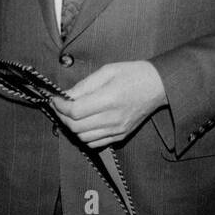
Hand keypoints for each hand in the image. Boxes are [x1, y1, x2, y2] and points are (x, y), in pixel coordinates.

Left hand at [50, 61, 167, 148]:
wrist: (158, 86)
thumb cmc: (132, 74)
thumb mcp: (107, 70)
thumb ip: (84, 85)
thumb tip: (65, 96)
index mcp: (109, 99)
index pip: (75, 111)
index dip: (60, 106)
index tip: (55, 98)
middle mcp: (113, 118)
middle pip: (76, 127)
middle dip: (62, 117)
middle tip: (60, 106)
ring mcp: (117, 129)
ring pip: (83, 138)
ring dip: (73, 127)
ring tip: (72, 114)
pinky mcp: (121, 135)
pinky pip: (95, 143)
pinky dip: (85, 135)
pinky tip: (85, 123)